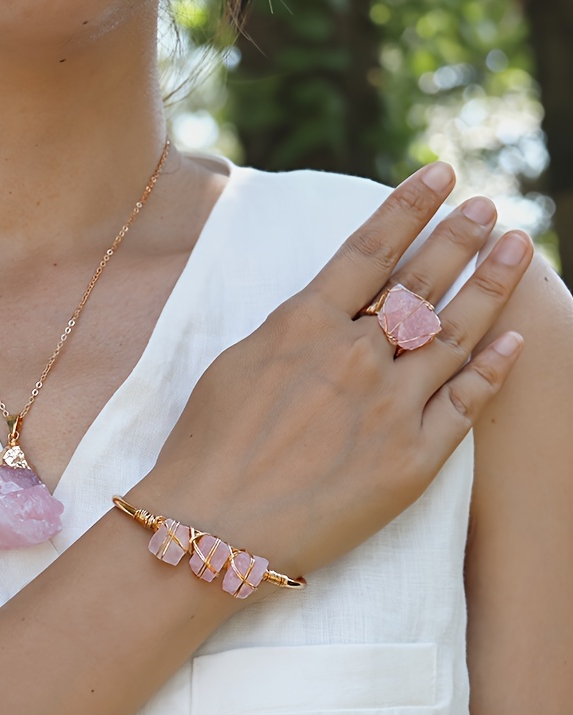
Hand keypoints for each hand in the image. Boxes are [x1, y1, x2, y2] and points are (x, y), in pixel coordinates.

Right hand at [134, 163, 533, 577]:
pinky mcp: (411, 461)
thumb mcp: (235, 365)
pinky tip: (514, 341)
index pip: (369, 249)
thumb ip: (289, 332)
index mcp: (303, 325)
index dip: (408, 206)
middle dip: (458, 236)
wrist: (211, 530)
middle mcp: (354, 357)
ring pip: (454, 333)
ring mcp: (389, 408)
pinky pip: (465, 405)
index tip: (438, 176)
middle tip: (486, 207)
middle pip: (421, 282)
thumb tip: (326, 311)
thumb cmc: (205, 448)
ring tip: (517, 248)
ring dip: (491, 286)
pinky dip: (493, 369)